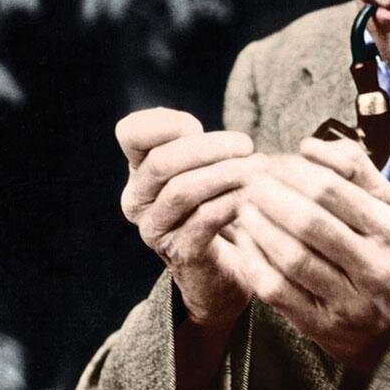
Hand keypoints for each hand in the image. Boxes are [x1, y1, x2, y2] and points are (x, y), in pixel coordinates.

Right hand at [116, 107, 255, 328]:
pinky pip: (205, 219)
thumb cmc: (214, 202)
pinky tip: (254, 193)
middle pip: (161, 161)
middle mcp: (137, 200)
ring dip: (226, 173)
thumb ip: (190, 141)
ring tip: (258, 166)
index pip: (131, 133)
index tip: (196, 125)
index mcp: (139, 170)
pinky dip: (232, 200)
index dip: (163, 122)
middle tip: (246, 144)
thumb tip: (190, 129)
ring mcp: (155, 230)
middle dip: (208, 147)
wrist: (223, 267)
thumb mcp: (200, 166)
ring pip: (182, 190)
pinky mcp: (181, 254)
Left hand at [234, 137, 389, 372]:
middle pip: (310, 222)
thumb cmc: (380, 251)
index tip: (272, 162)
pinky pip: (279, 291)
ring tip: (242, 208)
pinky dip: (255, 263)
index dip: (293, 171)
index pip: (332, 188)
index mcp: (388, 229)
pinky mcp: (322, 326)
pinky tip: (243, 242)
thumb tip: (308, 145)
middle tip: (249, 183)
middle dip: (271, 197)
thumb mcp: (383, 205)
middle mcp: (373, 266)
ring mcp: (349, 301)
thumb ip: (353, 166)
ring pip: (293, 258)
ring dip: (259, 229)